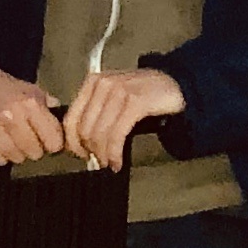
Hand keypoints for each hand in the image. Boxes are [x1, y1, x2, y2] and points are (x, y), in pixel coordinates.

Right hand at [0, 65, 64, 165]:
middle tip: (29, 140)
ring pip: (16, 158)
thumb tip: (70, 126)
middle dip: (35, 149)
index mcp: (29, 103)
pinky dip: (1, 155)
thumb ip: (51, 108)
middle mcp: (10, 116)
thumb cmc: (7, 89)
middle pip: (35, 153)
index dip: (53, 143)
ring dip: (18, 153)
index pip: (54, 141)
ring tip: (13, 139)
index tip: (49, 141)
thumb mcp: (32, 91)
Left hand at [63, 68, 183, 170]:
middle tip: (100, 162)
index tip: (82, 155)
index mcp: (93, 83)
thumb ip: (97, 115)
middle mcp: (103, 84)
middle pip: (84, 129)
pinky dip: (115, 152)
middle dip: (91, 151)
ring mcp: (119, 91)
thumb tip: (81, 143)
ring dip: (104, 155)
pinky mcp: (135, 102)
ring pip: (99, 134)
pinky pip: (117, 134)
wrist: (177, 86)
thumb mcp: (115, 100)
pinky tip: (118, 161)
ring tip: (110, 164)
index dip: (73, 143)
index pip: (70, 119)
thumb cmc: (145, 97)